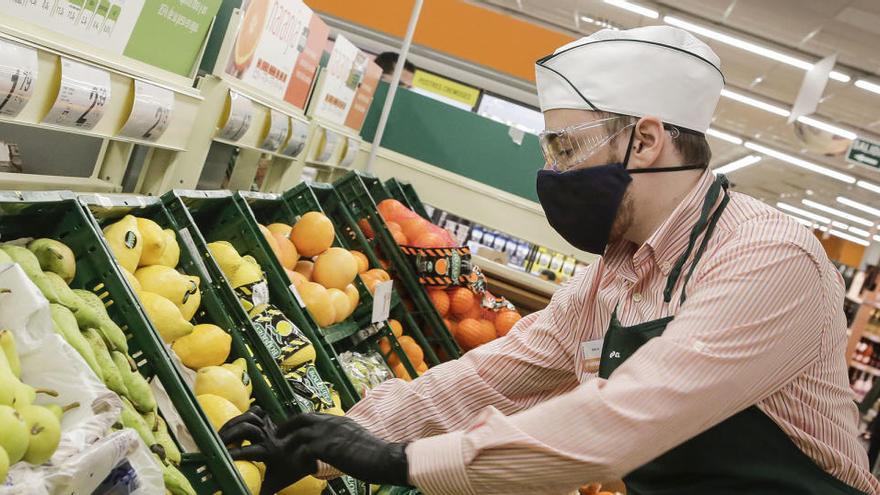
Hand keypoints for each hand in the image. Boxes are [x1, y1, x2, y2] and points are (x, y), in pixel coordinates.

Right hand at [219, 406, 315, 494]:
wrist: (310, 452)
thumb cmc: (292, 469)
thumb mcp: (277, 483)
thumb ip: (263, 492)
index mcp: (267, 452)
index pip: (244, 452)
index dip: (230, 454)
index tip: (219, 457)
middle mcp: (268, 437)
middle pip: (245, 428)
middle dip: (228, 435)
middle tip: (218, 442)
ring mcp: (270, 427)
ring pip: (250, 416)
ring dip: (236, 424)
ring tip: (227, 435)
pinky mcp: (270, 421)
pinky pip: (256, 412)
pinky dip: (246, 415)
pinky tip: (241, 425)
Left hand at [277, 413, 408, 485]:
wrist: (384, 458)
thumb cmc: (374, 453)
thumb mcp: (357, 438)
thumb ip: (343, 438)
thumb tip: (337, 446)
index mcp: (340, 420)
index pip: (314, 415)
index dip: (299, 422)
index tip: (291, 428)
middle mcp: (333, 422)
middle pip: (302, 418)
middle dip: (287, 426)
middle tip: (277, 435)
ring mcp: (329, 433)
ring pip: (299, 434)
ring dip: (288, 444)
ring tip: (281, 454)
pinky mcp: (328, 447)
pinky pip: (304, 451)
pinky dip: (299, 459)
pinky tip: (298, 467)